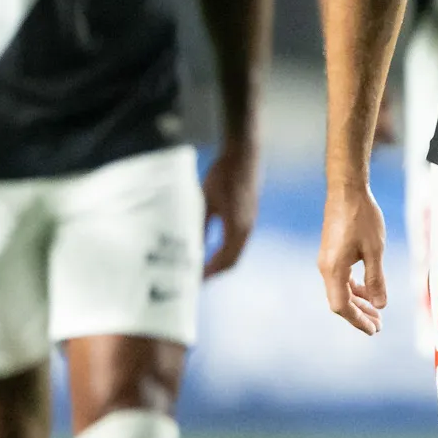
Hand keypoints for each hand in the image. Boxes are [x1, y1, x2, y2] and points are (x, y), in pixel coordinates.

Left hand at [202, 142, 258, 275]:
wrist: (243, 155)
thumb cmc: (223, 175)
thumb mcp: (205, 200)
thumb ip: (199, 224)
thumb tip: (189, 246)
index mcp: (238, 227)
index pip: (224, 260)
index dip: (209, 273)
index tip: (193, 282)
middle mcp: (246, 228)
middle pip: (231, 261)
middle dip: (213, 273)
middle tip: (194, 281)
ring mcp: (248, 223)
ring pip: (234, 252)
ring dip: (218, 263)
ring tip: (199, 270)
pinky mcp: (246, 217)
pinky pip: (235, 242)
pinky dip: (222, 252)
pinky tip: (206, 251)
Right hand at [317, 180, 386, 333]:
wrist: (346, 191)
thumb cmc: (362, 218)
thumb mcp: (375, 251)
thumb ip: (376, 279)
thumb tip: (380, 305)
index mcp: (333, 269)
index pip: (341, 306)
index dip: (358, 320)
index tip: (375, 330)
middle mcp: (326, 268)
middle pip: (339, 301)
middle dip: (359, 315)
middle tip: (379, 325)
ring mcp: (327, 260)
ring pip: (340, 290)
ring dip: (358, 302)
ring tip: (376, 311)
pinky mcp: (332, 253)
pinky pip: (341, 278)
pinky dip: (354, 288)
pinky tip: (367, 290)